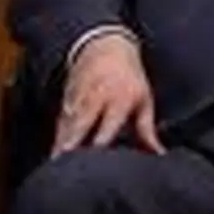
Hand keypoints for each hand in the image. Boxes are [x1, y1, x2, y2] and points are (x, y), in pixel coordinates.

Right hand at [52, 33, 165, 156]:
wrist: (103, 46)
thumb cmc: (129, 78)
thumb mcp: (143, 100)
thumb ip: (147, 130)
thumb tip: (159, 155)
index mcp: (118, 100)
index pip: (107, 126)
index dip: (100, 145)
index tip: (95, 165)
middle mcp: (95, 99)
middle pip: (81, 125)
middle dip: (72, 145)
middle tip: (65, 166)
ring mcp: (78, 99)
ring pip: (67, 125)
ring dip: (62, 146)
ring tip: (58, 167)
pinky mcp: (66, 100)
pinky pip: (60, 123)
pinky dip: (57, 139)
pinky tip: (54, 158)